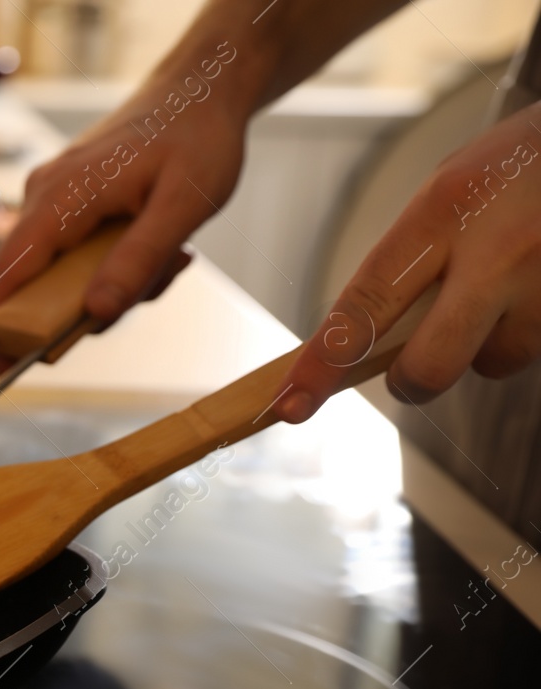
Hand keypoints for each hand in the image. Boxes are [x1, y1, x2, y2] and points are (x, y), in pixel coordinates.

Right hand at [0, 47, 252, 360]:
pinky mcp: (68, 197)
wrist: (202, 87)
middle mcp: (44, 194)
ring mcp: (53, 194)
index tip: (5, 368)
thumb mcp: (182, 207)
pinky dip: (109, 262)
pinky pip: (73, 249)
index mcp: (61, 198)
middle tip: (130, 305)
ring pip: (56, 267)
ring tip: (166, 261)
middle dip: (71, 309)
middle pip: (26, 278)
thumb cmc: (197, 137)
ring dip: (105, 282)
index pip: (7, 273)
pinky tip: (155, 246)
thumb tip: (96, 313)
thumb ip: (138, 261)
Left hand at [278, 102, 540, 421]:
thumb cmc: (515, 167)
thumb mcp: (445, 193)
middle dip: (411, 382)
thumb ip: (405, 262)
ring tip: (504, 288)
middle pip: (430, 364)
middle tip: (409, 370)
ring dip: (484, 346)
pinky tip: (534, 285)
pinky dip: (523, 332)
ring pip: (492, 363)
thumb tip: (358, 340)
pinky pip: (532, 350)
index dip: (321, 364)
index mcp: (441, 213)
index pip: (365, 305)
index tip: (288, 404)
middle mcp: (497, 252)